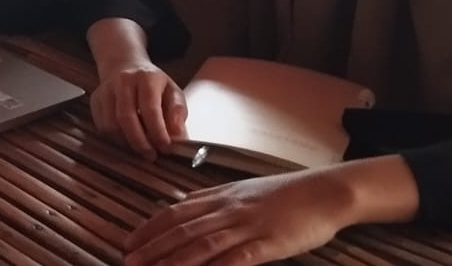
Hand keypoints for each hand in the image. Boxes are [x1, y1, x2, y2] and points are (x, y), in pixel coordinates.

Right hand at [91, 58, 185, 157]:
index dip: (157, 132)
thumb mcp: (172, 91)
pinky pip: (102, 127)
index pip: (150, 108)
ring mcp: (106, 90)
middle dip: (139, 142)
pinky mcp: (95, 100)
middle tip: (151, 155)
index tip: (165, 147)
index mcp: (146, 77)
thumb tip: (177, 135)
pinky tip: (127, 138)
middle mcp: (123, 81)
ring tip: (140, 147)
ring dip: (127, 142)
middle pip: (126, 118)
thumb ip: (178, 112)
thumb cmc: (151, 83)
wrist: (125, 66)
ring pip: (111, 125)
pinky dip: (115, 139)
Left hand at [124, 169, 351, 265]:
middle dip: (152, 246)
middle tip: (127, 260)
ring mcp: (248, 225)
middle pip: (182, 229)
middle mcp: (228, 209)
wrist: (324, 192)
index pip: (176, 211)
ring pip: (203, 243)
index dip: (150, 227)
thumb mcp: (244, 192)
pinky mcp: (268, 242)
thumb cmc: (286, 194)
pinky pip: (238, 257)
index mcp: (221, 196)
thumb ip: (216, 202)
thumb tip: (187, 210)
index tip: (129, 241)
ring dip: (173, 259)